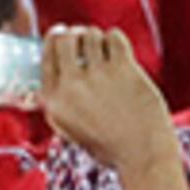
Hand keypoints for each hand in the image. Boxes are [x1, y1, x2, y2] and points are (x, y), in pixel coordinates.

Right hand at [36, 27, 177, 175]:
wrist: (142, 156)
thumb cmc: (111, 147)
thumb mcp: (71, 129)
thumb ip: (62, 102)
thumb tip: (64, 74)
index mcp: (54, 101)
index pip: (46, 57)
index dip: (53, 41)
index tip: (60, 34)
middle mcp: (72, 85)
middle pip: (64, 40)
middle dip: (73, 33)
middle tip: (83, 35)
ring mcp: (97, 75)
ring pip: (90, 35)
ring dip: (96, 36)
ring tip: (103, 45)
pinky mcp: (123, 69)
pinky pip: (114, 37)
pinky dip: (115, 38)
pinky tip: (118, 47)